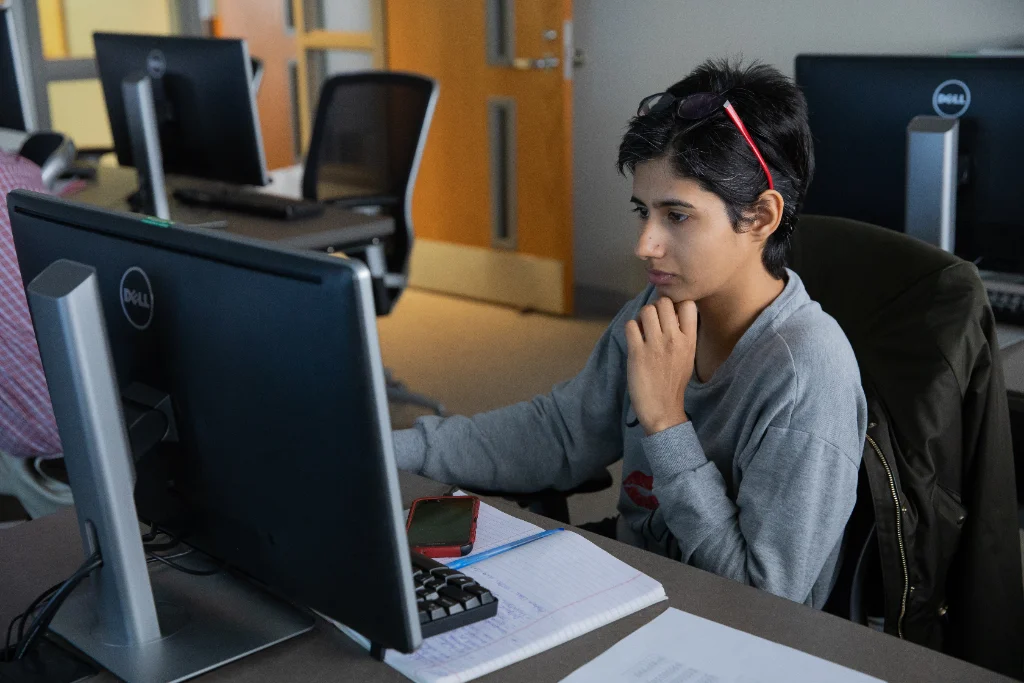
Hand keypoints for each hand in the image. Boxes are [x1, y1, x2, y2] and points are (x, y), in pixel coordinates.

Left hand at [625, 297, 696, 434]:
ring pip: (647, 310)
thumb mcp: (688, 356)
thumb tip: (671, 314)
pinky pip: (631, 325)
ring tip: (643, 330)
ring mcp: (655, 345)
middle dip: (656, 308)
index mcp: (689, 340)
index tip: (669, 314)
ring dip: (642, 317)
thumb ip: (683, 335)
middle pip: (664, 302)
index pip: (688, 304)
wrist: (663, 409)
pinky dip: (631, 329)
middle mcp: (674, 339)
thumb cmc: (674, 382)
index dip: (676, 303)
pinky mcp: (637, 352)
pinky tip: (634, 340)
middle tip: (652, 322)